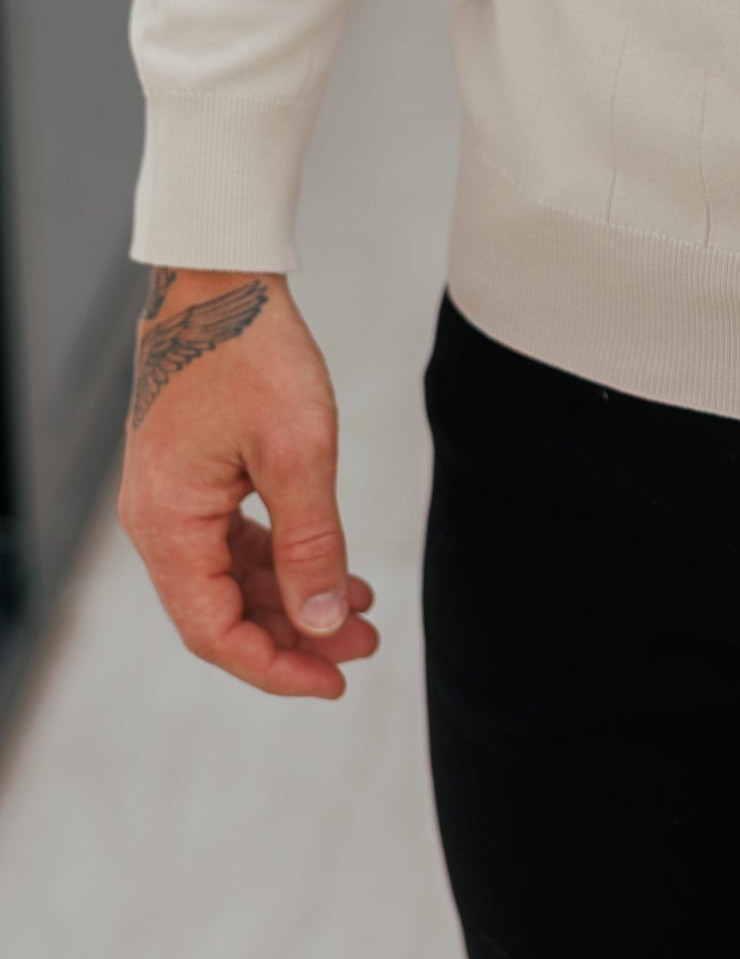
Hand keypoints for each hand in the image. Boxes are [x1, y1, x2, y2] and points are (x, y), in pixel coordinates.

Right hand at [117, 267, 378, 699]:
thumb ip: (310, 543)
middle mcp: (155, 522)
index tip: (337, 681)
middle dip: (295, 636)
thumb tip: (323, 623)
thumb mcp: (299, 450)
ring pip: (227, 580)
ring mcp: (168, 500)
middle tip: (365, 645)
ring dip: (291, 600)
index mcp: (168, 524)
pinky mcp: (187, 479)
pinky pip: (228, 543)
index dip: (276, 667)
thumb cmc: (253, 350)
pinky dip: (277, 561)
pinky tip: (327, 567)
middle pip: (221, 612)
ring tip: (360, 611)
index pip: (214, 632)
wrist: (219, 278)